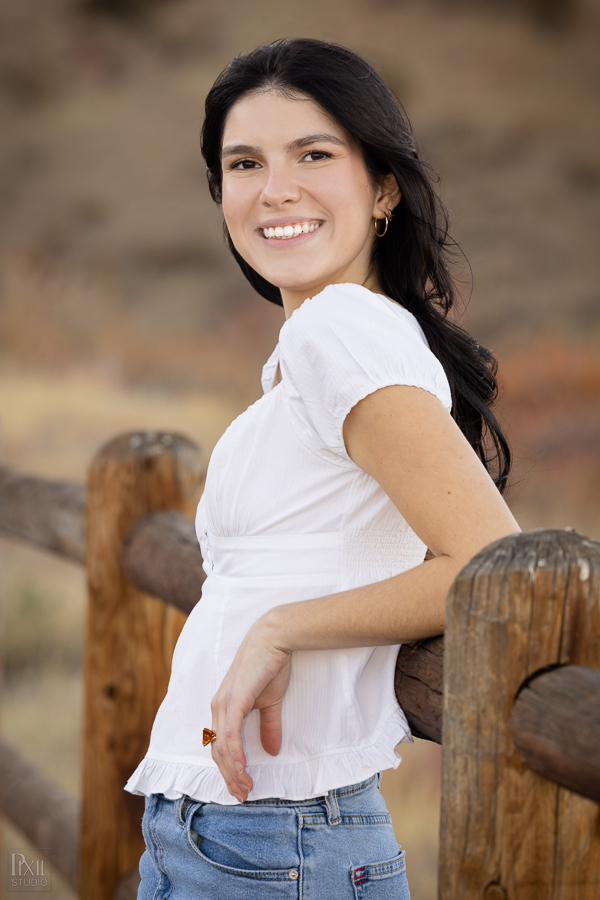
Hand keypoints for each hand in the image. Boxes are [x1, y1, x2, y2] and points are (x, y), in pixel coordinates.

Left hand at [210, 618, 291, 802]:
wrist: (274, 638)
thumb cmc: (271, 666)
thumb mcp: (271, 702)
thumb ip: (269, 725)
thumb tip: (272, 751)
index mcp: (225, 707)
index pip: (221, 746)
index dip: (230, 768)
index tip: (242, 787)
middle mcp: (218, 707)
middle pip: (217, 751)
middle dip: (229, 777)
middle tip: (242, 796)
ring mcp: (223, 703)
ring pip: (222, 747)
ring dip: (233, 771)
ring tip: (245, 788)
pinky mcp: (233, 700)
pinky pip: (230, 734)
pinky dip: (235, 753)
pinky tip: (242, 769)